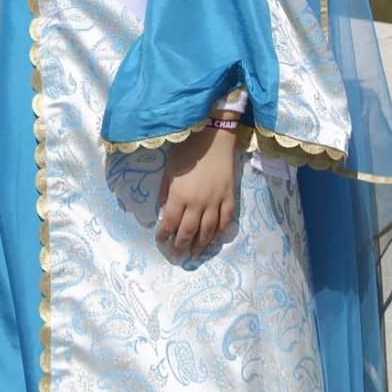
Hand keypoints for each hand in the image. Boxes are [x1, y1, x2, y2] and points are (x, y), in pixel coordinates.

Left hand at [156, 125, 236, 256]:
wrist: (213, 137)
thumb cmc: (186, 150)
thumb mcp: (169, 170)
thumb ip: (166, 192)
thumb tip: (164, 212)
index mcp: (180, 195)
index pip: (170, 222)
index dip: (164, 234)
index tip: (161, 240)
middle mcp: (198, 203)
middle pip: (189, 232)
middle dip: (181, 245)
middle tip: (177, 254)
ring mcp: (216, 202)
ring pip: (208, 231)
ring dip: (200, 245)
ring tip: (194, 253)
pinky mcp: (229, 198)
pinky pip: (225, 221)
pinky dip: (219, 233)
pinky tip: (214, 239)